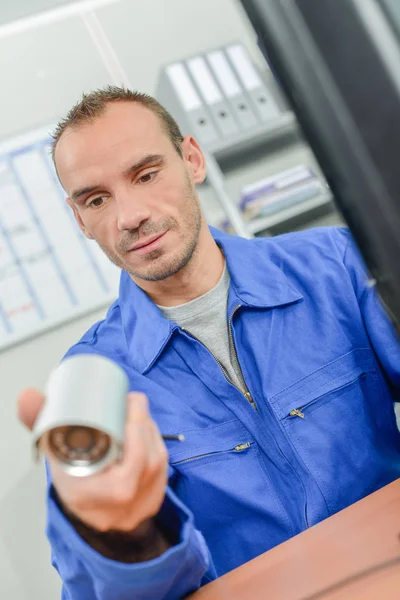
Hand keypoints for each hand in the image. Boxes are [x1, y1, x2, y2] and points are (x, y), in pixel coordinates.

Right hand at [18, 389, 168, 533]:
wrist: (91, 521)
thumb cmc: (75, 487)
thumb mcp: (58, 458)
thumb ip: (42, 426)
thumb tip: (27, 396)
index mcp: (112, 491)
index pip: (137, 451)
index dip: (134, 421)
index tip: (125, 400)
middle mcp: (135, 496)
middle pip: (150, 448)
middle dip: (142, 418)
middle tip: (129, 400)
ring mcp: (150, 497)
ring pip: (159, 452)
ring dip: (150, 428)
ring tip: (136, 412)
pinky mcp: (159, 494)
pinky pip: (163, 461)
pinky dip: (155, 442)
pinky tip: (144, 430)